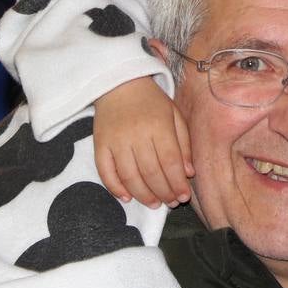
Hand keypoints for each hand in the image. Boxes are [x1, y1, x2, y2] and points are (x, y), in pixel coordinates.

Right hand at [93, 77, 193, 207]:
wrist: (119, 84)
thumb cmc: (152, 101)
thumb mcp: (174, 115)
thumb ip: (183, 143)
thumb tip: (188, 173)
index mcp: (159, 125)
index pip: (170, 161)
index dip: (177, 183)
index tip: (184, 196)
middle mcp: (137, 134)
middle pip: (151, 172)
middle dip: (163, 193)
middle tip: (170, 203)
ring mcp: (116, 141)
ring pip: (130, 176)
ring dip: (143, 195)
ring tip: (154, 204)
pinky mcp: (99, 145)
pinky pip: (105, 172)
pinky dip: (115, 188)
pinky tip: (127, 197)